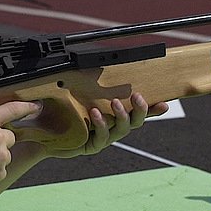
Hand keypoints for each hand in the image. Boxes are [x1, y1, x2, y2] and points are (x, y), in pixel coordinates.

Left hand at [43, 92, 168, 158]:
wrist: (46, 133)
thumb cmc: (64, 112)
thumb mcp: (80, 96)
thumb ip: (93, 87)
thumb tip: (100, 64)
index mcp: (115, 117)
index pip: (138, 113)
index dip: (153, 110)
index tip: (165, 104)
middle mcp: (113, 129)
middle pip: (135, 122)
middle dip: (140, 110)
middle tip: (138, 97)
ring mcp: (104, 139)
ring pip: (121, 130)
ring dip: (121, 115)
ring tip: (115, 103)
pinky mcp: (92, 146)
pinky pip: (102, 137)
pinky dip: (101, 124)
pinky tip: (95, 114)